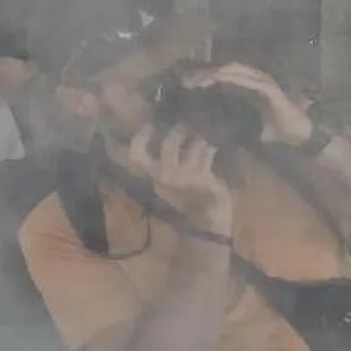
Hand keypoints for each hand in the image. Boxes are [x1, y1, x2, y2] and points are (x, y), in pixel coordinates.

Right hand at [118, 125, 233, 239]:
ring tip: (203, 142)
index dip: (140, 139)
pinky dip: (210, 150)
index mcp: (155, 179)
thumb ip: (163, 165)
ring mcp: (186, 178)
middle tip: (185, 127)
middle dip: (178, 132)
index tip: (148, 126)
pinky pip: (207, 155)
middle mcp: (167, 177)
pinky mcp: (204, 179)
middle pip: (169, 146)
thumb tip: (166, 137)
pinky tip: (212, 151)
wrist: (205, 224)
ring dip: (199, 141)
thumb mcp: (169, 184)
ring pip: (193, 147)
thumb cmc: (188, 201)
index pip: (137, 157)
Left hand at [183, 62, 314, 147]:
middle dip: (204, 72)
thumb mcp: (246, 127)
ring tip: (197, 79)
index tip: (186, 84)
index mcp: (248, 87)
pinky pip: (247, 79)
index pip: (223, 76)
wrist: (299, 135)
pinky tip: (217, 77)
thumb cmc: (275, 131)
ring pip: (234, 69)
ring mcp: (263, 82)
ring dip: (214, 72)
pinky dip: (231, 77)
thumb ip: (231, 124)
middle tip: (185, 80)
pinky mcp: (269, 89)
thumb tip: (210, 132)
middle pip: (225, 69)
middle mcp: (255, 80)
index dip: (204, 77)